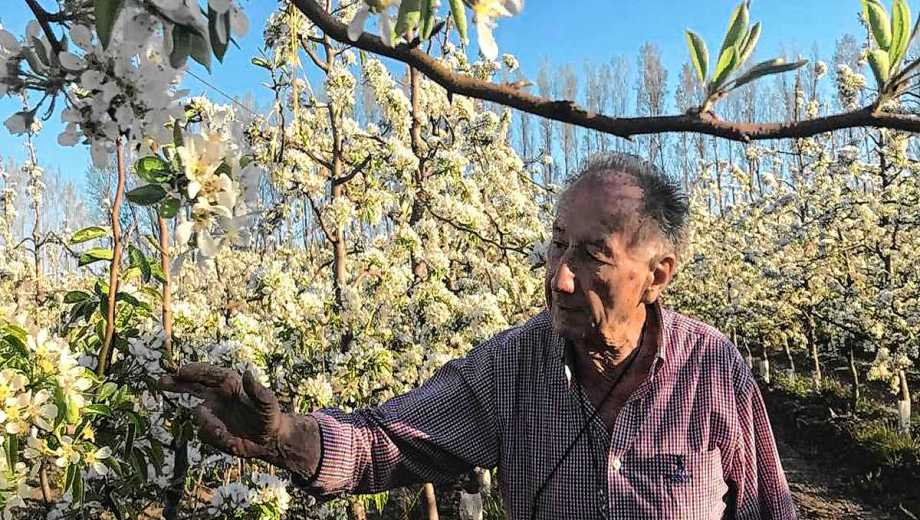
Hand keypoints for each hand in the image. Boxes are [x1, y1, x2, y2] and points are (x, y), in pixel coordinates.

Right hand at [158, 363, 319, 478]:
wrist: (269, 439)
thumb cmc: (270, 416)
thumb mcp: (267, 402)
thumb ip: (257, 389)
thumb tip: (248, 373)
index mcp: (229, 383)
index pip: (207, 373)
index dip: (192, 371)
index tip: (180, 371)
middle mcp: (217, 396)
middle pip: (191, 386)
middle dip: (176, 383)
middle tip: (161, 382)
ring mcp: (213, 413)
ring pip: (198, 416)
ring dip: (209, 425)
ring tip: (224, 434)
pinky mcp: (211, 430)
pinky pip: (204, 433)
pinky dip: (216, 438)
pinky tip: (230, 441)